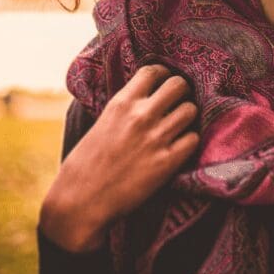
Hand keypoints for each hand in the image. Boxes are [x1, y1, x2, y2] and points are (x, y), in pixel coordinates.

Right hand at [39, 64, 199, 251]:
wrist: (80, 201)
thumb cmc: (85, 164)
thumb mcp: (101, 123)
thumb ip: (124, 108)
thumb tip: (144, 96)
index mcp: (121, 103)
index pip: (153, 71)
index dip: (164, 75)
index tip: (165, 83)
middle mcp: (141, 116)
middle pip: (179, 85)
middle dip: (181, 93)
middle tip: (177, 104)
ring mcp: (156, 138)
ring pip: (190, 110)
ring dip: (188, 117)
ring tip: (180, 126)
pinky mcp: (167, 162)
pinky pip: (193, 139)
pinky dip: (189, 141)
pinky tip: (180, 147)